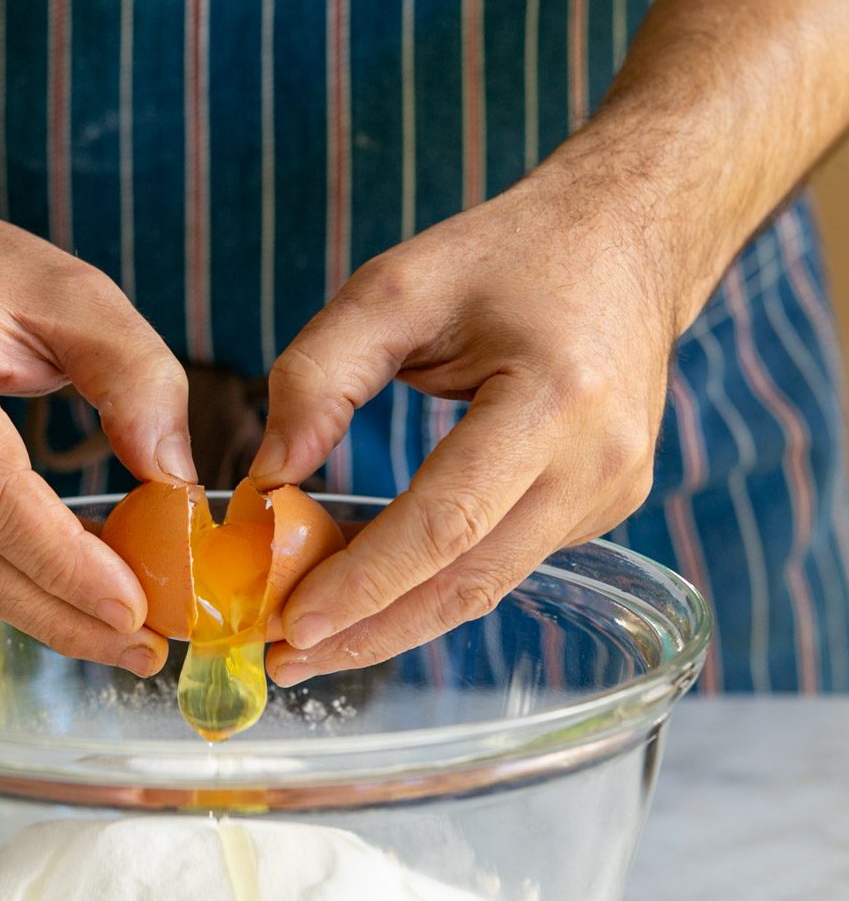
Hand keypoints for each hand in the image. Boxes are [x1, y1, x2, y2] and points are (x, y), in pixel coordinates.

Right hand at [0, 179, 194, 674]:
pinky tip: (67, 582)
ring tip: (124, 628)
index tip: (134, 609)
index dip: (63, 562)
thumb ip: (137, 373)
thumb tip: (175, 480)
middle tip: (144, 649)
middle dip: (64, 615)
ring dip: (45, 607)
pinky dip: (10, 576)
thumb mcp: (73, 290)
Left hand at [251, 161, 680, 683]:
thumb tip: (269, 477)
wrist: (631, 240)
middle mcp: (598, 462)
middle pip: (469, 580)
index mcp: (555, 399)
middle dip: (370, 631)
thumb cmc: (509, 254)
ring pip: (487, 585)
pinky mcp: (606, 508)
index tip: (291, 622)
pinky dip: (434, 581)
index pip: (446, 521)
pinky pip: (506, 561)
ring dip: (396, 619)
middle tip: (285, 660)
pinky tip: (372, 589)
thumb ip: (320, 374)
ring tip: (312, 640)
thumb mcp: (397, 284)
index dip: (365, 581)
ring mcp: (612, 494)